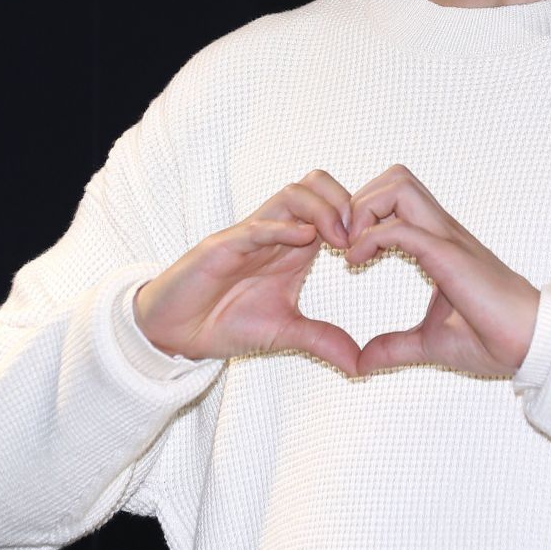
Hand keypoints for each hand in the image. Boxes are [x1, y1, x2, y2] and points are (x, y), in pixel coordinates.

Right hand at [132, 170, 360, 376]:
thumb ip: (322, 340)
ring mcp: (250, 235)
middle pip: (316, 184)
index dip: (358, 217)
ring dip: (322, 209)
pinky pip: (256, 226)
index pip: (332, 205)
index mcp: (294, 245)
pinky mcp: (222, 246)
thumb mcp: (284, 334)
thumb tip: (359, 365)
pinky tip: (305, 239)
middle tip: (359, 237)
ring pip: (291, 194)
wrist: (176, 334)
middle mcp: (275, 232)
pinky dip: (283, 227)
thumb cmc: (225, 322)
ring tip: (339, 240)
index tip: (374, 247)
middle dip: (345, 201)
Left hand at [345, 164, 541, 378]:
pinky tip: (358, 263)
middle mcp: (442, 231)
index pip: (397, 196)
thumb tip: (361, 362)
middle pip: (395, 177)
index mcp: (439, 243)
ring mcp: (447, 239)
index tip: (348, 252)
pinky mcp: (450, 256)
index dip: (364, 214)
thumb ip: (394, 347)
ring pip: (399, 186)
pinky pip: (402, 228)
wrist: (530, 345)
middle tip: (345, 242)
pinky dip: (371, 238)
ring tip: (352, 248)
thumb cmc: (491, 339)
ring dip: (365, 210)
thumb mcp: (430, 344)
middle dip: (360, 201)